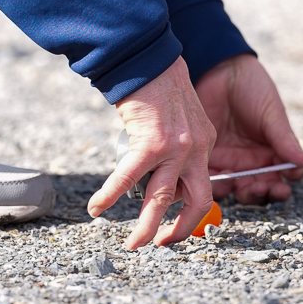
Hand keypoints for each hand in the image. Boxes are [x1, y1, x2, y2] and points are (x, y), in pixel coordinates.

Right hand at [87, 57, 215, 249]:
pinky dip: (110, 196)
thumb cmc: (159, 86)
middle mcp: (197, 148)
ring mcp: (176, 147)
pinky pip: (128, 178)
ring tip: (133, 244)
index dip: (189, 207)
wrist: (150, 58)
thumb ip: (178, 146)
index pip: (203, 184)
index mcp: (206, 143)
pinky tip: (96, 209)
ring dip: (147, 226)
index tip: (175, 222)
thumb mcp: (182, 119)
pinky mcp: (150, 143)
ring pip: (164, 199)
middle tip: (163, 244)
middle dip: (182, 229)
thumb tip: (159, 176)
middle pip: (199, 200)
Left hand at [195, 54, 302, 203]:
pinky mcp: (208, 157)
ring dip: (241, 193)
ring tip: (241, 185)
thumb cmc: (252, 87)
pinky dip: (215, 185)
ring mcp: (230, 160)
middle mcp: (253, 160)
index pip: (283, 175)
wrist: (220, 69)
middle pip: (260, 188)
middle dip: (263, 193)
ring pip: (237, 189)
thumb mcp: (272, 113)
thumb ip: (285, 140)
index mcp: (273, 150)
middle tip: (261, 187)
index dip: (286, 184)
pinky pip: (211, 179)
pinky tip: (220, 179)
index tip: (286, 182)